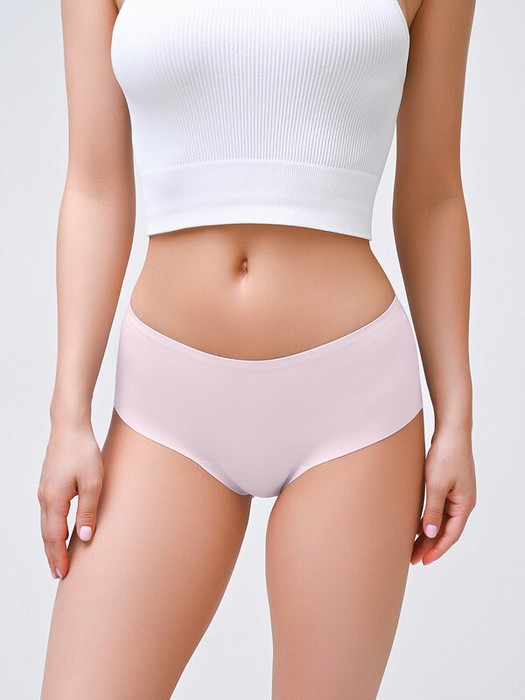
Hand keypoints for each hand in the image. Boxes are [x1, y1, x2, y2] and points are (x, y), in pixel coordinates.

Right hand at [37, 419, 103, 579]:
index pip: (55, 537)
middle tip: (58, 574)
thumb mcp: (93, 483)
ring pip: (46, 523)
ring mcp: (45, 490)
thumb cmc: (83, 452)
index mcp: (54, 500)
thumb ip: (88, 512)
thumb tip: (85, 538)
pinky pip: (48, 513)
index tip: (63, 574)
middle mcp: (45, 497)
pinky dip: (52, 527)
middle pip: (47, 534)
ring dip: (52, 542)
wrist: (69, 427)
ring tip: (57, 558)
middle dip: (52, 554)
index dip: (59, 557)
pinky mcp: (49, 483)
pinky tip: (58, 531)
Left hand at [411, 424, 475, 564]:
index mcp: (464, 504)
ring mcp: (457, 494)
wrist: (451, 431)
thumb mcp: (436, 485)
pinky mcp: (449, 485)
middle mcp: (463, 502)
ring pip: (441, 520)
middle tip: (412, 558)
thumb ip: (433, 510)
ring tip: (412, 545)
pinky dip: (429, 518)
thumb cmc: (446, 455)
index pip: (451, 535)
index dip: (436, 549)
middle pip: (446, 530)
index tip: (423, 561)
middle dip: (429, 545)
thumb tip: (430, 533)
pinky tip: (417, 524)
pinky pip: (439, 508)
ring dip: (427, 533)